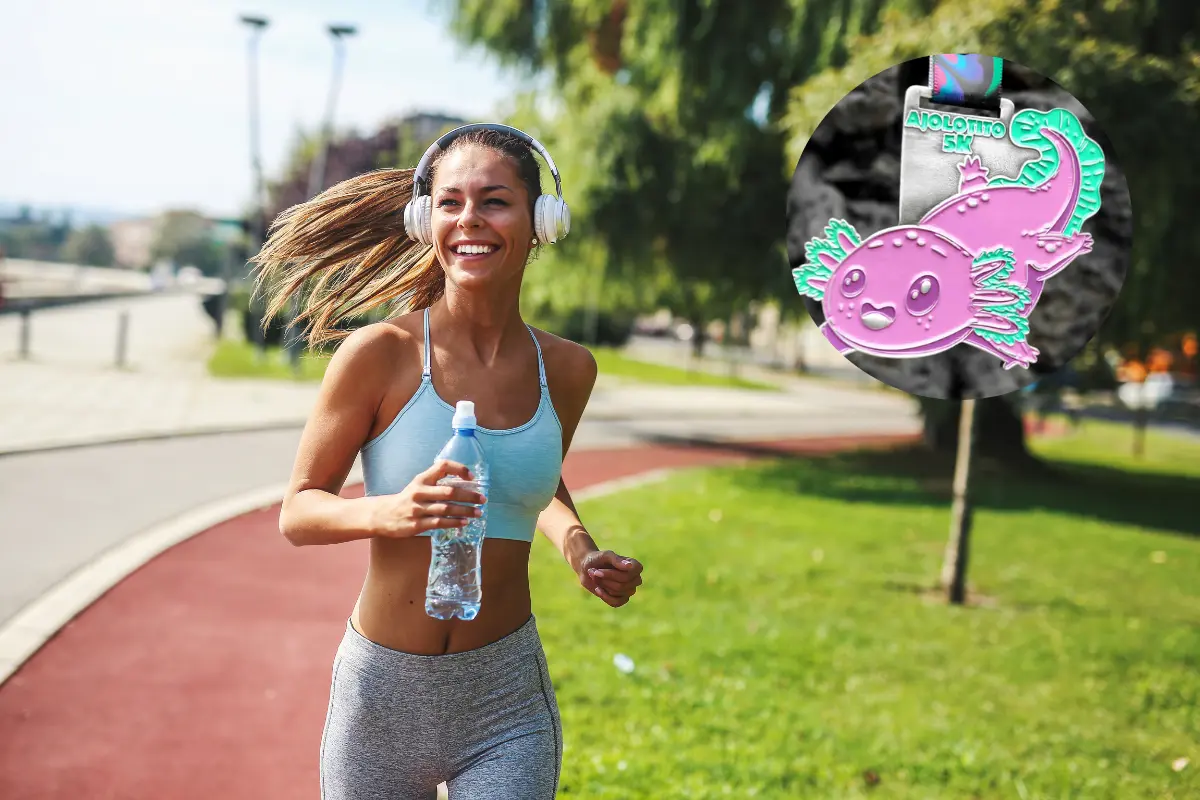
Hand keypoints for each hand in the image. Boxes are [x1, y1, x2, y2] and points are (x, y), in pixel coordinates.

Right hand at [369, 459, 485, 538]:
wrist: (384, 515)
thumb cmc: (407, 499)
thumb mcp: (419, 484)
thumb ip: (437, 482)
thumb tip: (465, 484)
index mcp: (422, 479)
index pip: (442, 466)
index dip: (459, 469)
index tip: (472, 477)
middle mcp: (419, 492)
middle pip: (449, 491)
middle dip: (469, 495)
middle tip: (483, 499)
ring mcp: (418, 509)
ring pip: (447, 508)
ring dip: (465, 511)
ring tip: (478, 512)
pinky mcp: (417, 524)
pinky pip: (440, 523)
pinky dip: (454, 522)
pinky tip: (464, 522)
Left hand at [578, 550, 642, 607]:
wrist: (587, 568)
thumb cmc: (598, 559)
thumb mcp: (605, 556)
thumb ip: (617, 560)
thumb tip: (630, 566)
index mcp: (635, 566)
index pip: (633, 573)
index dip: (614, 573)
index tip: (600, 569)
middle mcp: (635, 578)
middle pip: (623, 584)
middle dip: (606, 579)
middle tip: (595, 572)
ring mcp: (629, 590)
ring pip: (619, 593)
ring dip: (604, 585)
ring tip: (596, 577)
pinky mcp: (622, 599)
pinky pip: (616, 603)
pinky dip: (604, 596)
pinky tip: (598, 589)